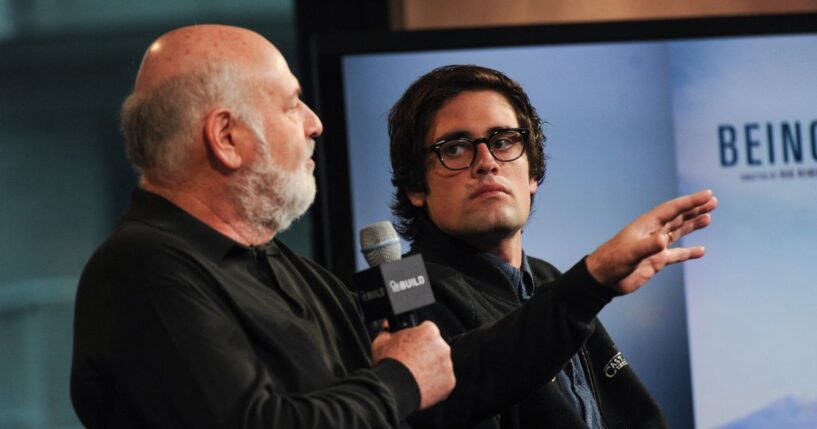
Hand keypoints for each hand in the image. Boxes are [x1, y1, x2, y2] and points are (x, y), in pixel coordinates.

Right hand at [371, 321, 454, 409]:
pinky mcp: (449, 382)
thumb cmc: (388, 364)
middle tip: (413, 361)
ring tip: (416, 374)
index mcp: (429, 332)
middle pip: (436, 346)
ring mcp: (447, 365)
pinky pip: (443, 380)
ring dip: (432, 367)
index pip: (428, 329)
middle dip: (427, 352)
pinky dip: (435, 383)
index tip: (413, 345)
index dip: (419, 337)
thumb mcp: (381, 341)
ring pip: (441, 364)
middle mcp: (442, 346)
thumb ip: (388, 330)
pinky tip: (422, 384)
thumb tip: (389, 325)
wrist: (393, 389)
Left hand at [586, 189, 717, 293]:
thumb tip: (663, 239)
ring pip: (678, 232)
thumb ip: (648, 246)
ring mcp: (655, 246)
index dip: (690, 201)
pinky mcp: (657, 260)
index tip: (707, 194)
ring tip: (709, 218)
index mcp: (647, 225)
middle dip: (695, 208)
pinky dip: (689, 252)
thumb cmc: (613, 261)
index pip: (672, 209)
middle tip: (713, 201)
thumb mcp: (630, 252)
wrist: (604, 278)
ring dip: (693, 225)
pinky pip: (677, 254)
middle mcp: (653, 232)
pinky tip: (701, 251)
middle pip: (678, 217)